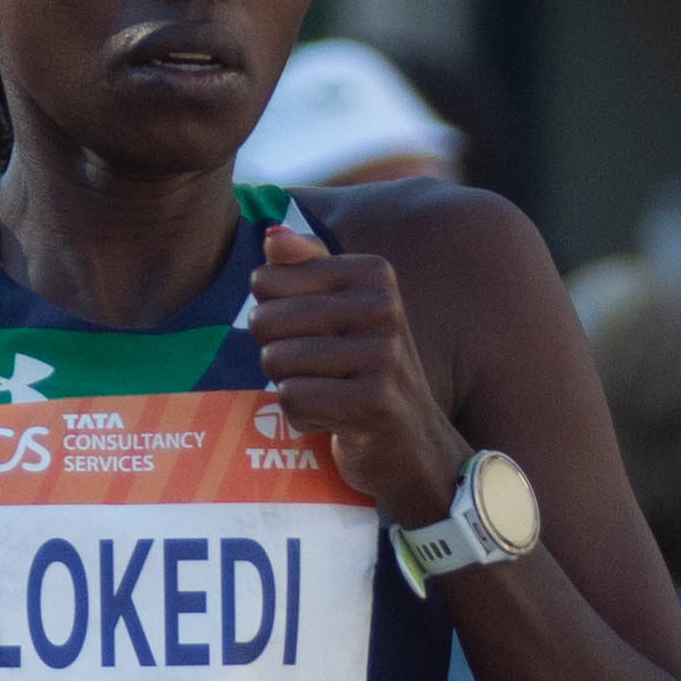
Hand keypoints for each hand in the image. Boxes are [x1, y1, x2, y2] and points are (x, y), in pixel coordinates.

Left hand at [242, 220, 466, 527]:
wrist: (415, 446)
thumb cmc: (366, 372)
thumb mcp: (344, 312)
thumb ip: (306, 268)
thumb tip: (272, 234)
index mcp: (373, 273)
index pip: (265, 280)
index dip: (270, 316)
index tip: (309, 336)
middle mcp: (384, 306)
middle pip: (265, 320)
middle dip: (274, 355)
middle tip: (315, 372)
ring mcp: (383, 355)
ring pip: (276, 362)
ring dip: (288, 388)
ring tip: (327, 394)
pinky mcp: (374, 402)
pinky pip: (293, 400)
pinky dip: (301, 418)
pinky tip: (334, 420)